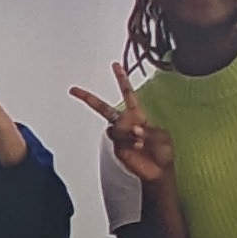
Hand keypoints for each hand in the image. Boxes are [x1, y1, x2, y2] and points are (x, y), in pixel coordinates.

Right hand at [69, 67, 173, 187]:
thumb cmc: (162, 152)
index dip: (122, 79)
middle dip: (88, 98)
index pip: (128, 94)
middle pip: (103, 108)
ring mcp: (119, 135)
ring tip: (140, 140)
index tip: (115, 65)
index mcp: (137, 115)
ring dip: (128, 131)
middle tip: (74, 90)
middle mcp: (125, 123)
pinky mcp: (117, 147)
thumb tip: (134, 130)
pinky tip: (137, 146)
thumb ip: (148, 130)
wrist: (158, 172)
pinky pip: (118, 138)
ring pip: (115, 125)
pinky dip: (129, 141)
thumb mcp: (162, 136)